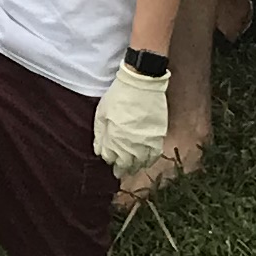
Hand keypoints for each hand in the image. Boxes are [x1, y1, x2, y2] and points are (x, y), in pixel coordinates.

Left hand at [92, 59, 171, 176]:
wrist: (142, 83)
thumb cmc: (118, 96)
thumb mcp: (102, 112)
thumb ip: (99, 133)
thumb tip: (98, 150)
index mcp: (113, 138)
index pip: (110, 158)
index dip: (108, 159)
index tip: (109, 158)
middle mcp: (129, 144)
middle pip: (125, 164)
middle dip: (120, 169)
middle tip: (119, 172)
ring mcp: (145, 142)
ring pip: (140, 163)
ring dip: (134, 167)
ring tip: (131, 169)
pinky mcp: (158, 137)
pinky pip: (154, 156)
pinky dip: (149, 161)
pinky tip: (146, 162)